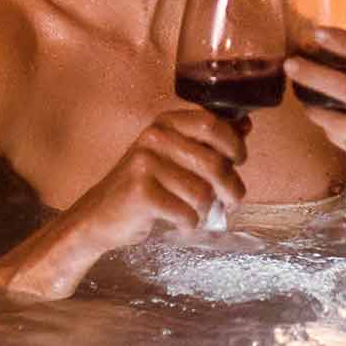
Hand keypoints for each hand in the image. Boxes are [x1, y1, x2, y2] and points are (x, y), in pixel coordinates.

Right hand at [65, 108, 248, 251]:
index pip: (212, 123)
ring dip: (208, 209)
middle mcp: (155, 137)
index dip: (234, 143)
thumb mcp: (176, 155)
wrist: (99, 215)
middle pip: (213, 162)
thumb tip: (246, 125)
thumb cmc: (146, 184)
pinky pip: (185, 212)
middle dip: (231, 187)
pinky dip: (190, 223)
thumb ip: (210, 141)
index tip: (240, 160)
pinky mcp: (139, 192)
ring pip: (202, 192)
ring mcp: (144, 163)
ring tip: (200, 212)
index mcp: (167, 122)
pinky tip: (182, 222)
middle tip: (233, 200)